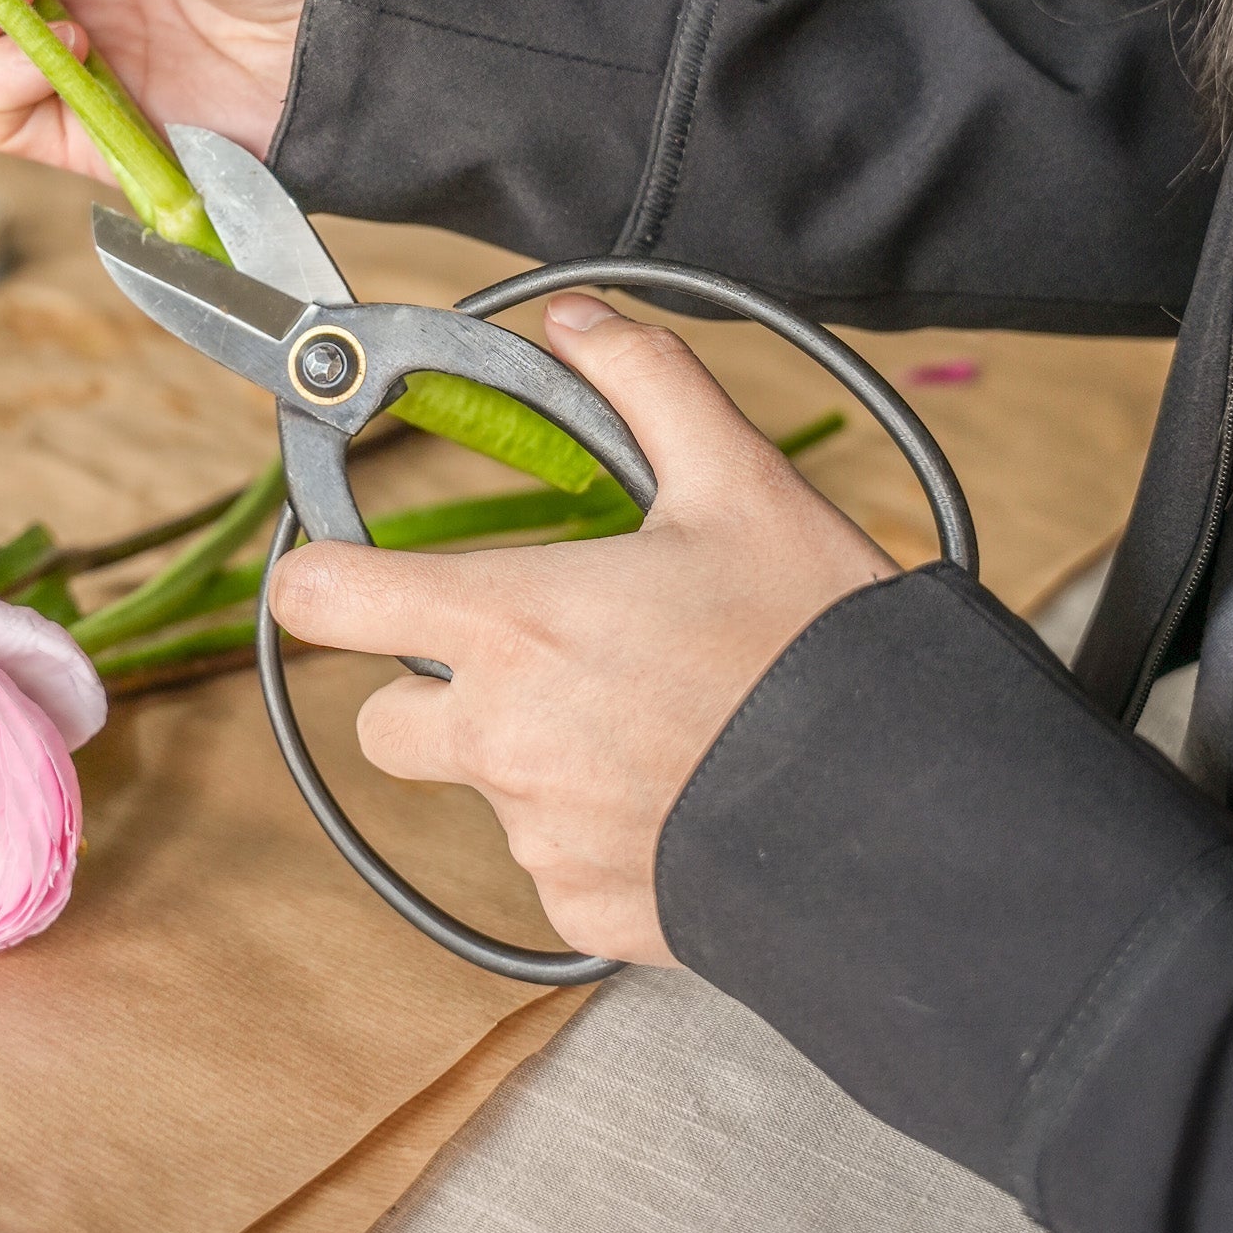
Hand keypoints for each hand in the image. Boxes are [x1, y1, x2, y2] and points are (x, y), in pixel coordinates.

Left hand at [269, 297, 897, 966]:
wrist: (909, 814)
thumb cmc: (818, 649)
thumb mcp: (742, 486)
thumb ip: (645, 386)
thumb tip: (580, 323)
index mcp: (512, 624)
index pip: (326, 602)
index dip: (323, 580)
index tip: (345, 572)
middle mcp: (503, 740)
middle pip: (385, 720)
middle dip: (433, 690)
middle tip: (534, 659)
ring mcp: (539, 836)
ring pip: (480, 789)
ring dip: (527, 758)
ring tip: (643, 722)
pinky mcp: (584, 909)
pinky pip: (547, 863)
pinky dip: (587, 831)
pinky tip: (670, 793)